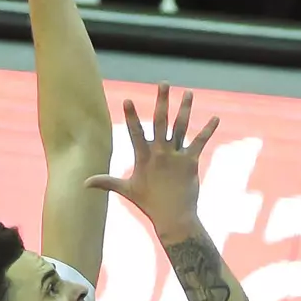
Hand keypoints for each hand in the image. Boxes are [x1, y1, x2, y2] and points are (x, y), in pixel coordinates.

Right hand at [85, 83, 218, 239]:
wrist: (173, 217)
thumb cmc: (149, 203)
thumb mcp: (126, 190)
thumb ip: (106, 182)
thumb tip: (84, 183)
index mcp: (143, 157)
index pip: (135, 132)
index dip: (131, 116)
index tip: (128, 100)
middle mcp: (160, 153)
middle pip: (160, 122)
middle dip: (162, 102)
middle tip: (164, 83)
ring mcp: (176, 157)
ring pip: (181, 127)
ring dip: (185, 109)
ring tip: (189, 92)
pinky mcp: (191, 162)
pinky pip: (200, 142)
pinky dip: (208, 130)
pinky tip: (216, 118)